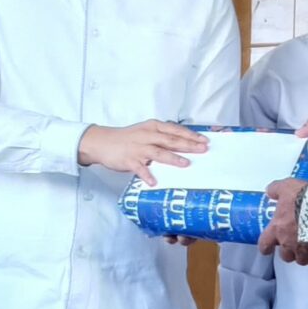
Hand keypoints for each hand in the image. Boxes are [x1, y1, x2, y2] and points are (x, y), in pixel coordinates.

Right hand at [81, 120, 209, 185]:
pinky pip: (140, 169)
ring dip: (173, 158)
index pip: (175, 130)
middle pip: (170, 140)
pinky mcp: (129, 160)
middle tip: (203, 150)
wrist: (103, 142)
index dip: (191, 135)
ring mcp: (138, 148)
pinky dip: (147, 175)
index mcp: (153, 127)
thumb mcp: (146, 131)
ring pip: (158, 153)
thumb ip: (162, 137)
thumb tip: (183, 144)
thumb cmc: (128, 138)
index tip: (204, 140)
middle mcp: (147, 136)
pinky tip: (154, 182)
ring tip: (186, 164)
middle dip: (188, 145)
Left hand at [257, 178, 307, 264]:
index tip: (267, 248)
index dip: (266, 247)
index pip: (264, 244)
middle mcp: (289, 243)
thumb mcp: (287, 187)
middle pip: (285, 256)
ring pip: (302, 260)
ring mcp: (306, 250)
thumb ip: (276, 190)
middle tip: (293, 242)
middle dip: (288, 251)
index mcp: (277, 229)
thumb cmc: (303, 198)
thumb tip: (270, 191)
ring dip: (304, 254)